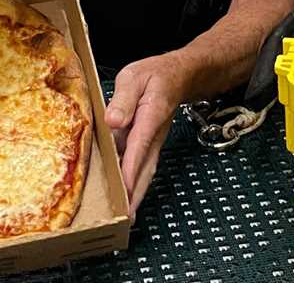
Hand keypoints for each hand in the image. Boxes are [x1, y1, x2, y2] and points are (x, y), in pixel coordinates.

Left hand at [104, 53, 188, 218]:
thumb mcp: (135, 76)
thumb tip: (113, 120)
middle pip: (145, 168)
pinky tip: (126, 195)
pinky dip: (136, 183)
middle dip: (135, 194)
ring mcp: (155, 141)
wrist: (180, 75)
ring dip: (137, 194)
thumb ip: (124, 97)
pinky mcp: (151, 143)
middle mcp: (155, 134)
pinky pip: (143, 166)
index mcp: (150, 115)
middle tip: (125, 218)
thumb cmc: (155, 74)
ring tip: (126, 216)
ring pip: (146, 171)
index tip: (123, 189)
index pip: (139, 146)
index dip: (130, 168)